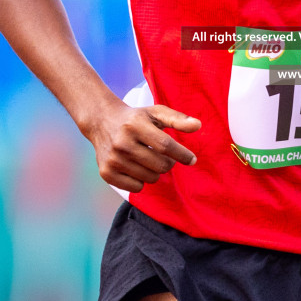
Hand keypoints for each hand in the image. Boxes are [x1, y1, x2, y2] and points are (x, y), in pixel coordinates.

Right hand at [85, 101, 200, 192]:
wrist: (102, 121)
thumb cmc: (136, 118)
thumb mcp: (156, 112)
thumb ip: (178, 119)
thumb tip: (198, 126)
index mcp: (135, 125)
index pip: (165, 146)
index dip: (182, 155)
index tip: (192, 159)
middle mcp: (122, 142)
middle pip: (160, 165)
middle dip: (168, 163)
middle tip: (164, 156)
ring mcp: (113, 159)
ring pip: (150, 178)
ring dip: (155, 171)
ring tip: (147, 158)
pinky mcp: (106, 173)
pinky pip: (136, 187)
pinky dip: (141, 180)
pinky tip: (136, 167)